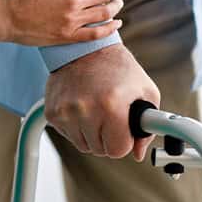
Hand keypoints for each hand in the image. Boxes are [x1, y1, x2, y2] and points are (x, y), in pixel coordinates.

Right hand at [44, 44, 160, 160]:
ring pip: (83, 146)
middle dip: (108, 137)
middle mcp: (86, 110)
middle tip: (111, 116)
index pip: (118, 150)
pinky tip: (83, 107)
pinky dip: (77, 127)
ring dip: (92, 133)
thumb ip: (148, 126)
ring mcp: (66, 112)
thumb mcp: (145, 91)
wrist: (85, 48)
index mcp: (112, 106)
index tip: (124, 128)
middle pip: (100, 150)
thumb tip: (138, 153)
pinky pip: (68, 136)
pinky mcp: (53, 112)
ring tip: (97, 109)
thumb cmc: (119, 68)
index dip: (124, 141)